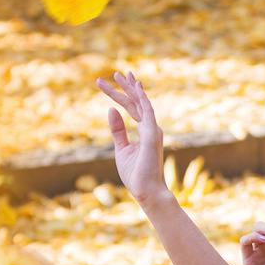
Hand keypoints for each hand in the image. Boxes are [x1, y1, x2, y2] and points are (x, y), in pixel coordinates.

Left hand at [96, 69, 165, 206]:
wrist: (147, 191)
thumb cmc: (136, 174)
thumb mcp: (122, 148)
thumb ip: (118, 129)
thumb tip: (111, 110)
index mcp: (146, 131)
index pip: (133, 108)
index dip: (123, 95)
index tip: (113, 83)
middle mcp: (152, 128)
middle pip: (137, 102)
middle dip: (127, 87)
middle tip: (117, 73)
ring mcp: (153, 130)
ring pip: (141, 103)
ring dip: (131, 88)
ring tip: (120, 75)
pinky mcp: (152, 134)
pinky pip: (147, 111)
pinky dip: (141, 98)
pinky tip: (135, 87)